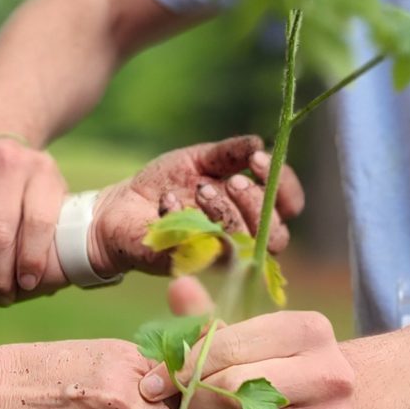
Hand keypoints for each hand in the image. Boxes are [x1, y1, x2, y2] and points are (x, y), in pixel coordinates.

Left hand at [90, 135, 305, 278]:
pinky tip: (167, 202)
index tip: (257, 160)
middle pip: (276, 234)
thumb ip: (229, 153)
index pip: (290, 205)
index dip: (284, 185)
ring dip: (225, 212)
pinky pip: (200, 250)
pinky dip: (183, 218)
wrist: (119, 207)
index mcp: (251, 209)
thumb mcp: (198, 160)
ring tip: (200, 190)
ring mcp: (217, 256)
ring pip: (244, 245)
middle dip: (256, 203)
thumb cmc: (164, 185)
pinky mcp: (189, 266)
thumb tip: (259, 143)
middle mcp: (242, 238)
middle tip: (231, 181)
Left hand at [145, 311, 354, 408]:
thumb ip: (210, 316)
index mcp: (308, 330)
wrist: (347, 406)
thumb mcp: (254, 333)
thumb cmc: (282, 362)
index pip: (228, 347)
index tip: (151, 382)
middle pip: (232, 390)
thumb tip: (178, 285)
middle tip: (180, 403)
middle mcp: (327, 375)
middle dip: (194, 399)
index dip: (182, 366)